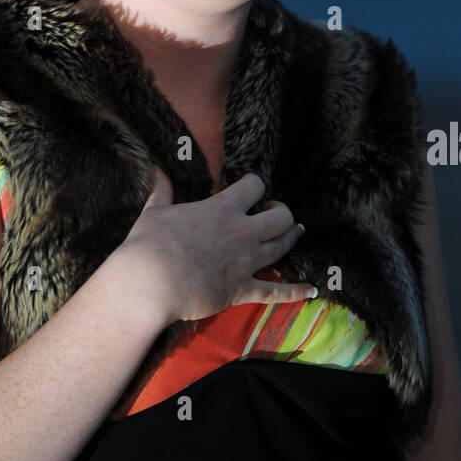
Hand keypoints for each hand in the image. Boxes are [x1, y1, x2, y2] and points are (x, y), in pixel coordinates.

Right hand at [118, 165, 315, 326]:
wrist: (150, 284)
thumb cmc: (149, 245)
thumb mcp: (155, 211)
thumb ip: (162, 190)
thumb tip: (157, 169)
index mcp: (222, 209)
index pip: (255, 185)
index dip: (256, 185)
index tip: (251, 189)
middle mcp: (241, 232)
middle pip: (281, 216)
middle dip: (281, 212)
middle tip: (273, 213)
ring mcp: (246, 262)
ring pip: (282, 246)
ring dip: (292, 238)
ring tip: (297, 232)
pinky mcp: (242, 290)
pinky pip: (277, 292)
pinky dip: (296, 291)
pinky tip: (312, 289)